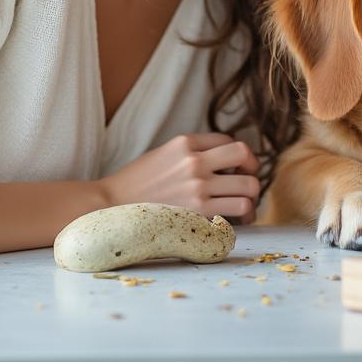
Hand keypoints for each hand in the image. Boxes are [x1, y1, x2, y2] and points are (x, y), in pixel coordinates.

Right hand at [97, 133, 261, 224]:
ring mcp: (197, 188)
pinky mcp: (198, 213)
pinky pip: (237, 211)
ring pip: (248, 187)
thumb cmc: (135, 184)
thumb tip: (222, 161)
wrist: (109, 207)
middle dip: (252, 169)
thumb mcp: (162, 154)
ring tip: (247, 204)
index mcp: (184, 143)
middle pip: (244, 155)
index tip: (237, 167)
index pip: (228, 140)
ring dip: (252, 196)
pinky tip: (240, 220)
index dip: (238, 155)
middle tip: (248, 181)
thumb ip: (190, 153)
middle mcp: (194, 162)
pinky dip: (245, 216)